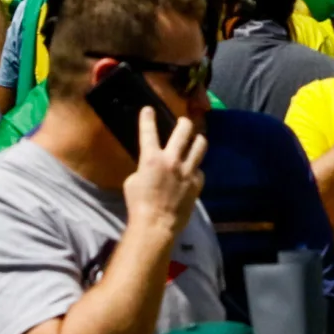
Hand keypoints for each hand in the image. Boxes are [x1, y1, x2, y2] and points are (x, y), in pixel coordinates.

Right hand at [121, 106, 206, 238]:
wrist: (156, 225)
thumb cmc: (138, 204)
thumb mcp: (132, 181)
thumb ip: (144, 168)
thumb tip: (151, 166)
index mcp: (151, 158)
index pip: (149, 131)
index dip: (148, 117)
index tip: (149, 109)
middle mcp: (172, 160)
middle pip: (184, 130)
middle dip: (184, 123)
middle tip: (183, 123)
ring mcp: (187, 170)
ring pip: (200, 145)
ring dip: (197, 140)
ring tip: (196, 140)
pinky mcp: (197, 183)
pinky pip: (199, 169)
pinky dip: (195, 169)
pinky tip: (192, 172)